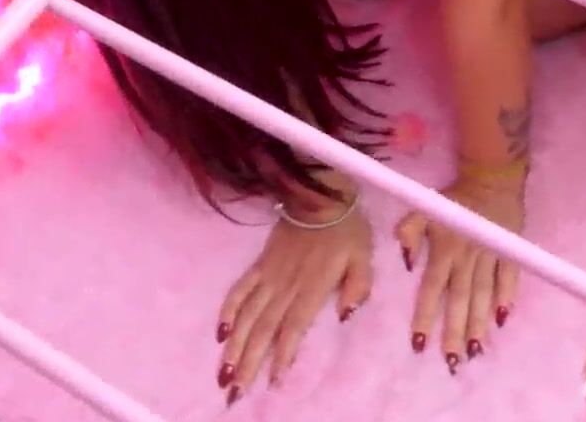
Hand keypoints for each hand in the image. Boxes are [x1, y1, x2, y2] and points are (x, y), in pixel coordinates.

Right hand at [215, 191, 372, 403]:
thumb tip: (346, 315)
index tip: (273, 380)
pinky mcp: (259, 265)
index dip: (283, 353)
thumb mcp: (364, 256)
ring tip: (224, 374)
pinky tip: (220, 333)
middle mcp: (286, 285)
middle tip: (235, 392)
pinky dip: (228, 310)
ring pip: (246, 315)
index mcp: (312, 286)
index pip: (294, 326)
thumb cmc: (347, 230)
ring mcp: (268, 275)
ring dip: (234, 346)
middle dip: (249, 362)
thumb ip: (358, 286)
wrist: (319, 193)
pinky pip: (239, 290)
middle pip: (263, 328)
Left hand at [395, 171, 524, 373]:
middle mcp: (467, 256)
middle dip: (455, 330)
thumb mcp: (423, 208)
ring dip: (480, 323)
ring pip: (484, 294)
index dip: (426, 315)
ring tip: (476, 351)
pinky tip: (503, 320)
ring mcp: (491, 255)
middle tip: (452, 361)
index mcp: (445, 249)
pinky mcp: (511, 252)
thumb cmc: (454, 199)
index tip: (420, 344)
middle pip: (460, 298)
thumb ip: (409, 231)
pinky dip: (507, 297)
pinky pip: (510, 278)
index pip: (433, 287)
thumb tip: (406, 261)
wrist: (492, 177)